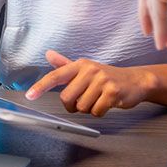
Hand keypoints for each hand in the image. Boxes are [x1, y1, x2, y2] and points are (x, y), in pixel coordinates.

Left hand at [25, 50, 156, 116]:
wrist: (136, 81)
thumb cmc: (108, 77)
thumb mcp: (86, 69)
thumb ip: (65, 64)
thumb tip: (48, 54)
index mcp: (80, 65)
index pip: (56, 76)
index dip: (41, 86)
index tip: (29, 95)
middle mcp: (90, 70)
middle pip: (67, 98)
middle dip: (73, 105)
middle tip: (85, 100)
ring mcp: (102, 80)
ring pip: (82, 107)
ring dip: (89, 109)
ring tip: (99, 99)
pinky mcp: (113, 92)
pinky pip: (96, 112)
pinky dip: (100, 112)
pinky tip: (107, 103)